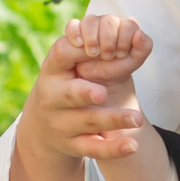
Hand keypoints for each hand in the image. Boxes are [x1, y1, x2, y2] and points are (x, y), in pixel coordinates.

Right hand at [23, 15, 153, 164]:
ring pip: (87, 122)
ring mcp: (61, 124)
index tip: (96, 49)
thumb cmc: (66, 82)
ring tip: (137, 118)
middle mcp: (53, 98)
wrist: (42, 127)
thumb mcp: (70, 64)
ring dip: (112, 119)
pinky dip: (114, 149)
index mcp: (53, 70)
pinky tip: (132, 146)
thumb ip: (92, 48)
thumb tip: (136, 32)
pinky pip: (94, 149)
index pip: (62, 54)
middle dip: (85, 93)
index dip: (77, 51)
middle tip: (103, 92)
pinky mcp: (73, 145)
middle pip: (70, 95)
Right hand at [62, 14, 152, 103]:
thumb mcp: (134, 61)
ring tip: (93, 53)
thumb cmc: (118, 67)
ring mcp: (91, 25)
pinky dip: (75, 32)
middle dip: (109, 40)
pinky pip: (72, 25)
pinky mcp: (76, 31)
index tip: (121, 55)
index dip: (125, 40)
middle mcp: (108, 22)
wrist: (100, 80)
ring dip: (92, 38)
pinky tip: (79, 44)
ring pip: (90, 20)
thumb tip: (139, 33)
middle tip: (107, 56)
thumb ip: (143, 48)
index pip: (128, 24)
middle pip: (109, 20)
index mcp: (124, 26)